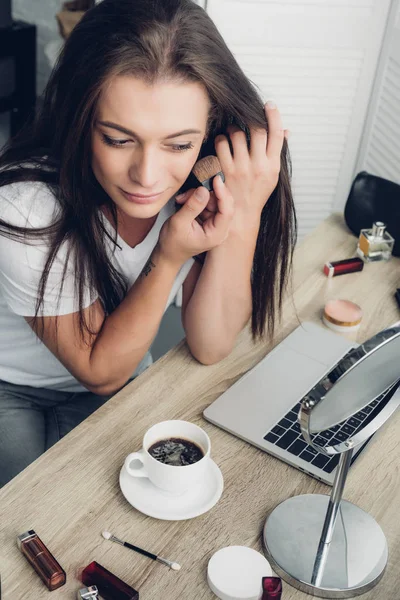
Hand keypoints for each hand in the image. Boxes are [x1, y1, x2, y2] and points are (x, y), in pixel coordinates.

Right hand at [159, 184, 233, 264]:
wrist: (168, 253)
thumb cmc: (173, 243)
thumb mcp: (179, 223)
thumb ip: (192, 206)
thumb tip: (203, 190)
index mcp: (216, 235)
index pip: (227, 211)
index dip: (223, 193)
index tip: (216, 179)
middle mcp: (220, 230)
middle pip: (221, 204)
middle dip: (205, 194)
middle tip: (186, 195)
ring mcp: (215, 224)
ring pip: (213, 201)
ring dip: (197, 196)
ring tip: (181, 200)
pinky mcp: (210, 219)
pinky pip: (207, 203)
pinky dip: (196, 199)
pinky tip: (184, 202)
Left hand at [177, 102, 287, 235]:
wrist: (241, 215)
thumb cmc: (257, 193)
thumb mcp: (273, 175)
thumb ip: (277, 152)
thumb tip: (286, 130)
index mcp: (272, 166)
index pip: (276, 134)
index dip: (274, 116)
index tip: (269, 106)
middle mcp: (258, 166)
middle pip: (256, 130)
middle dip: (250, 120)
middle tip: (245, 121)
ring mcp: (241, 168)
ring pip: (236, 134)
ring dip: (233, 129)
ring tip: (232, 133)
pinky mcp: (224, 171)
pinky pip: (221, 144)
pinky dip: (221, 139)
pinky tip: (222, 143)